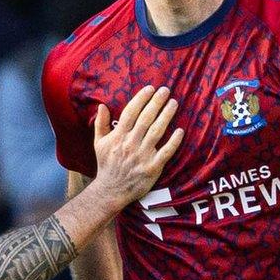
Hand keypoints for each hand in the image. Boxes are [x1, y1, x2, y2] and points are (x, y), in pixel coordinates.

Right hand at [91, 86, 183, 204]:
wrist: (111, 191)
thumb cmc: (106, 165)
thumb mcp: (99, 143)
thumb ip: (100, 124)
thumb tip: (102, 105)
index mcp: (118, 136)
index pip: (130, 113)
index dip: (141, 99)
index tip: (150, 88)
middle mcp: (130, 144)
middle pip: (145, 119)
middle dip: (156, 102)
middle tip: (166, 90)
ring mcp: (142, 156)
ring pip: (156, 131)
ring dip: (166, 116)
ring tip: (173, 103)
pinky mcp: (152, 168)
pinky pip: (165, 152)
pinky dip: (173, 142)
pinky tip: (180, 131)